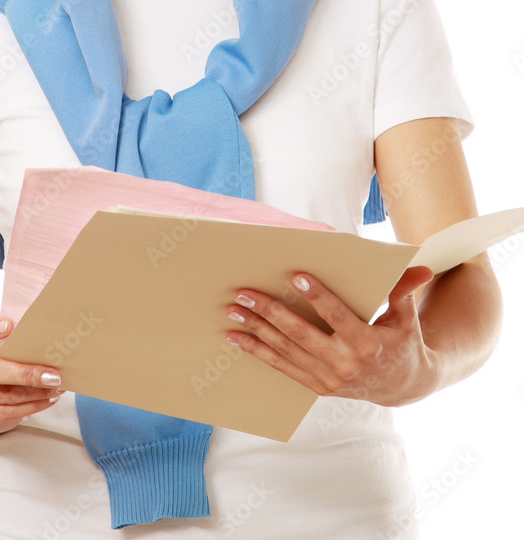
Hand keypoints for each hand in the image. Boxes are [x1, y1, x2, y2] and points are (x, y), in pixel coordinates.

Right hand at [0, 316, 64, 434]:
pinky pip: (3, 415)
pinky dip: (29, 408)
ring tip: (56, 389)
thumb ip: (15, 340)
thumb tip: (49, 345)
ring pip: (3, 397)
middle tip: (54, 376)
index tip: (10, 326)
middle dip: (27, 375)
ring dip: (35, 395)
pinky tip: (45, 401)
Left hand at [224, 266, 437, 406]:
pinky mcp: (317, 387)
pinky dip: (258, 352)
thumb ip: (404, 290)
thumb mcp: (405, 316)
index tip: (295, 275)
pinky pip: (282, 367)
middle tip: (244, 294)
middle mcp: (345, 364)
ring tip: (233, 313)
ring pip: (286, 351)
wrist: (402, 386)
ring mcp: (328, 378)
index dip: (318, 296)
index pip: (338, 315)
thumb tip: (420, 266)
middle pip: (301, 334)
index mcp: (367, 343)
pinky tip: (237, 339)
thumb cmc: (401, 340)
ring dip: (256, 331)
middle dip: (270, 312)